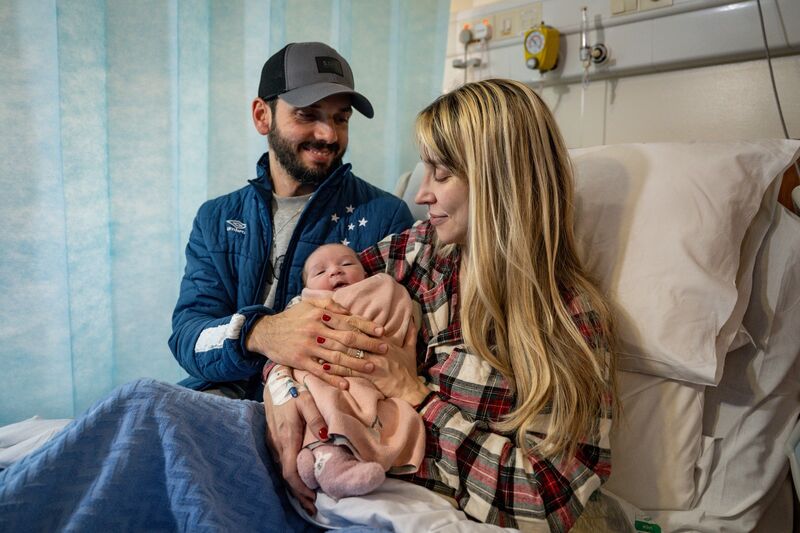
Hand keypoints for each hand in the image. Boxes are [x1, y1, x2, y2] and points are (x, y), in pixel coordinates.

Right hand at [246, 299, 384, 388]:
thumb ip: (329, 305)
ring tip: (372, 367)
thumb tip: (349, 311)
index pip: (349, 321)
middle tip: (384, 350)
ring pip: (337, 357)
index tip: (381, 332)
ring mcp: (308, 348)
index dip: (367, 327)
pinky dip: (334, 379)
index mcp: (320, 315)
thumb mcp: (309, 305)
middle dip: (367, 345)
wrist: (265, 332)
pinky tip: (346, 384)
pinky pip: (320, 372)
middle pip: (347, 339)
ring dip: (356, 363)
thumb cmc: (291, 318)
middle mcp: (316, 331)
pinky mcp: (301, 362)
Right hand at [263, 370, 328, 515]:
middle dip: (299, 492)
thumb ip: (316, 418)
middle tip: (313, 505)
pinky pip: (281, 461)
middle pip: (286, 475)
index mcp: (286, 437)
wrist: (274, 380)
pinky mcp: (273, 438)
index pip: (290, 471)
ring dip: (295, 483)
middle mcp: (277, 443)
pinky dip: (291, 473)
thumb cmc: (293, 389)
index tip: (312, 498)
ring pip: (282, 469)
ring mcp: (273, 442)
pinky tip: (300, 476)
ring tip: (309, 495)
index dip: (300, 488)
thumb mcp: (306, 400)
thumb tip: (325, 437)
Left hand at [324, 325, 427, 405]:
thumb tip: (412, 319)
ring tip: (316, 341)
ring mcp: (371, 363)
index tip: (330, 313)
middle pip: (351, 336)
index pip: (361, 327)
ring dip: (330, 347)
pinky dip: (335, 368)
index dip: (345, 319)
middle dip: (334, 328)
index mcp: (383, 341)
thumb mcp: (410, 349)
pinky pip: (348, 371)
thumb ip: (410, 333)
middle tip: (318, 321)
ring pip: (347, 352)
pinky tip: (323, 365)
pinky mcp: (368, 377)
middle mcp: (375, 350)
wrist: (410, 389)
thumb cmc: (408, 370)